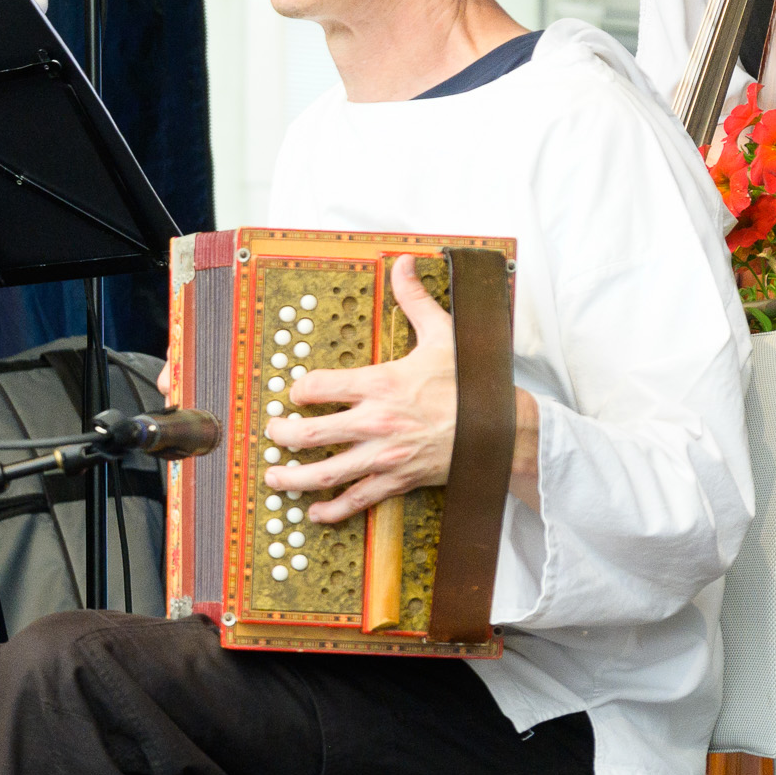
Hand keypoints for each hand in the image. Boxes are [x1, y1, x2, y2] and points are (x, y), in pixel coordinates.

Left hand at [264, 255, 460, 524]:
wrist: (503, 428)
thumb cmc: (471, 383)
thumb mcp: (444, 335)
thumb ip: (415, 300)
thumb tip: (403, 263)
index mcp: (381, 385)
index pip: (320, 387)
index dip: (299, 390)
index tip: (294, 392)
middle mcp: (376, 422)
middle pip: (312, 433)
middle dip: (284, 435)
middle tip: (272, 433)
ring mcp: (385, 455)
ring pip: (327, 472)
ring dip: (295, 477)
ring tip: (275, 476)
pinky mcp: (399, 480)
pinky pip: (358, 499)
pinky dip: (333, 509)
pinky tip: (315, 511)